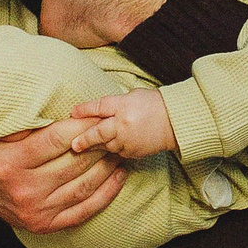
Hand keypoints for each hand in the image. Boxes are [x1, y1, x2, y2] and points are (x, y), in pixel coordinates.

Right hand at [0, 122, 126, 233]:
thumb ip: (18, 123)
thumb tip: (49, 110)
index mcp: (11, 164)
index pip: (57, 141)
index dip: (82, 126)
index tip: (98, 115)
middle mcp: (25, 190)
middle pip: (75, 164)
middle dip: (100, 144)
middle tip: (115, 129)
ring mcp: (37, 211)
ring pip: (84, 187)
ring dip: (107, 167)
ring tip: (120, 148)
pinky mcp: (45, 225)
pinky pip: (83, 210)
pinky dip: (106, 194)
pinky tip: (118, 177)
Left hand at [63, 88, 177, 159]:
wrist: (175, 121)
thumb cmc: (154, 104)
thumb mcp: (131, 96)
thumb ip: (113, 104)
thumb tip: (94, 111)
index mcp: (123, 105)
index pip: (99, 107)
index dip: (84, 110)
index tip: (72, 113)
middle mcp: (124, 124)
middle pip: (98, 132)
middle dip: (83, 139)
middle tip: (73, 144)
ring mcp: (129, 140)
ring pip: (106, 145)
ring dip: (96, 145)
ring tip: (85, 146)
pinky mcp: (134, 152)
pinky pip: (117, 152)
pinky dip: (111, 149)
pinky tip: (108, 146)